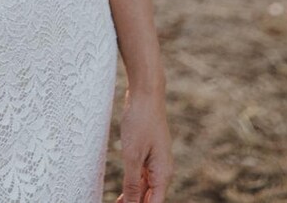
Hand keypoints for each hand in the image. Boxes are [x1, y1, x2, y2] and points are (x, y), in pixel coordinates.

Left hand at [115, 84, 173, 202]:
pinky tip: (123, 194)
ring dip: (133, 199)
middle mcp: (163, 171)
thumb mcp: (132, 155)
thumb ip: (132, 183)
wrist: (146, 93)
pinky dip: (134, 186)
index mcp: (163, 174)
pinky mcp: (149, 153)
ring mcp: (157, 162)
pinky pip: (143, 177)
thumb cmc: (140, 121)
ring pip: (146, 189)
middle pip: (150, 198)